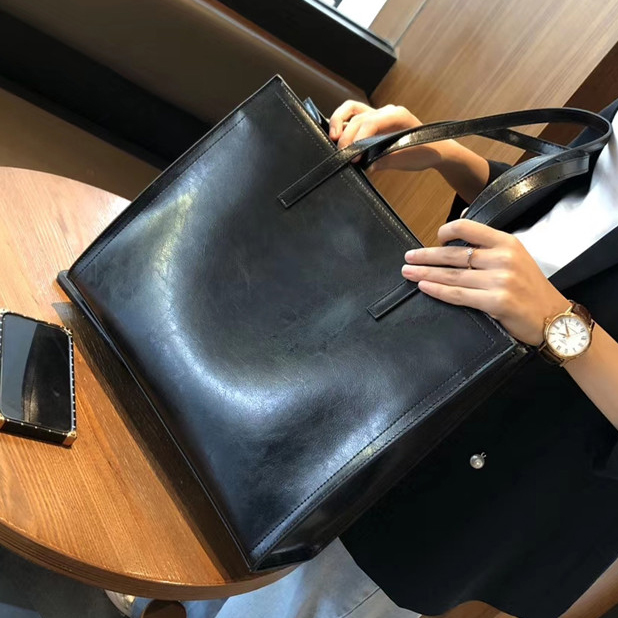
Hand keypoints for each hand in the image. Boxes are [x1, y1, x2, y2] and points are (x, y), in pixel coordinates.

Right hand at [329, 100, 448, 171]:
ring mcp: (378, 114)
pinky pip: (353, 117)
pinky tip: (337, 137)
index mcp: (397, 115)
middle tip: (341, 154)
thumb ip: (385, 161)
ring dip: (339, 122)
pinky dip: (343, 125)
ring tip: (333, 139)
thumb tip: (366, 165)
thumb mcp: (406, 159)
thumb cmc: (424, 152)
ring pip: (351, 110)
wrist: (435, 150)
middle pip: (357, 117)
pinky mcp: (373, 122)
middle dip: (346, 135)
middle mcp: (386, 111)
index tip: (352, 156)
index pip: (370, 122)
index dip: (357, 138)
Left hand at [401, 219, 570, 344]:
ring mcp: (500, 280)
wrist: (554, 318)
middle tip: (408, 258)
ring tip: (408, 273)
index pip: (467, 228)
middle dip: (425, 256)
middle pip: (453, 254)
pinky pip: (459, 295)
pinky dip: (438, 291)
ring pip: (452, 275)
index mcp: (506, 242)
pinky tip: (424, 287)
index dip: (445, 232)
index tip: (434, 239)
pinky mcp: (496, 302)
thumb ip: (490, 246)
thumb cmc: (531, 288)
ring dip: (425, 273)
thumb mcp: (516, 257)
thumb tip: (459, 231)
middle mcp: (503, 258)